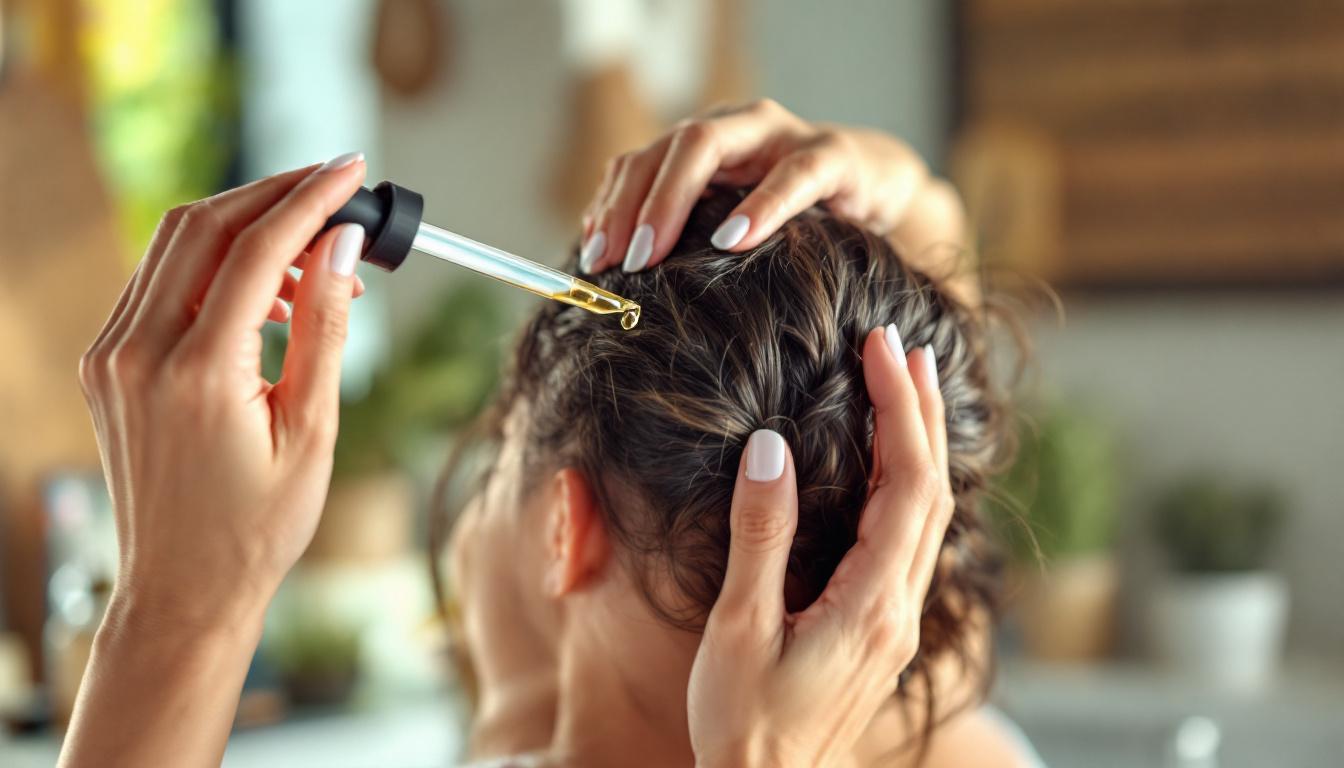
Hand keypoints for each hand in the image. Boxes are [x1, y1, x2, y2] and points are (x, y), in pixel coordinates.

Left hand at [79, 155, 366, 630]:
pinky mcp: (106, 363)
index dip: (312, 198)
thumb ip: (324, 325)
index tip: (354, 172)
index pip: (256, 246)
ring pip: (175, 243)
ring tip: (316, 255)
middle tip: (337, 190)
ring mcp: (110, 355)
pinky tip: (265, 290)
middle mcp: (137, 352)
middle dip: (276, 192)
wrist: (184, 589)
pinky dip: (214, 264)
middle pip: (204, 224)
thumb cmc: (257, 527)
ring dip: (245, 226)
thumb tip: (342, 244)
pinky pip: (159, 282)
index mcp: (197, 372)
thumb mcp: (313, 429)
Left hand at [578, 98, 964, 279]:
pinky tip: (733, 239)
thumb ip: (681, 238)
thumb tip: (611, 270)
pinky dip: (761, 205)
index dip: (607, 209)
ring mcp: (780, 135)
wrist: (878, 193)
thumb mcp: (730, 227)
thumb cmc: (795, 218)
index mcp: (702, 146)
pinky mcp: (833, 157)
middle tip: (615, 261)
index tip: (590, 262)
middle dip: (631, 205)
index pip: (638, 164)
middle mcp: (734, 128)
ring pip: (709, 143)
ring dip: (672, 198)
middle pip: (665, 149)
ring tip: (651, 250)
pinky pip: (793, 175)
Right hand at [687, 324, 953, 767]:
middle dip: (922, 414)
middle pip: (933, 492)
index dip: (900, 410)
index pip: (905, 485)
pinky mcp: (881, 628)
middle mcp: (897, 608)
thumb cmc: (744, 722)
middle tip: (906, 349)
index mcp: (870, 604)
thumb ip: (758, 536)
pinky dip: (909, 485)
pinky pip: (912, 539)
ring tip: (911, 387)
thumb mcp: (740, 628)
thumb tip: (770, 446)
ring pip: (930, 516)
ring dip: (922, 446)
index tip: (881, 350)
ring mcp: (895, 621)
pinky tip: (891, 467)